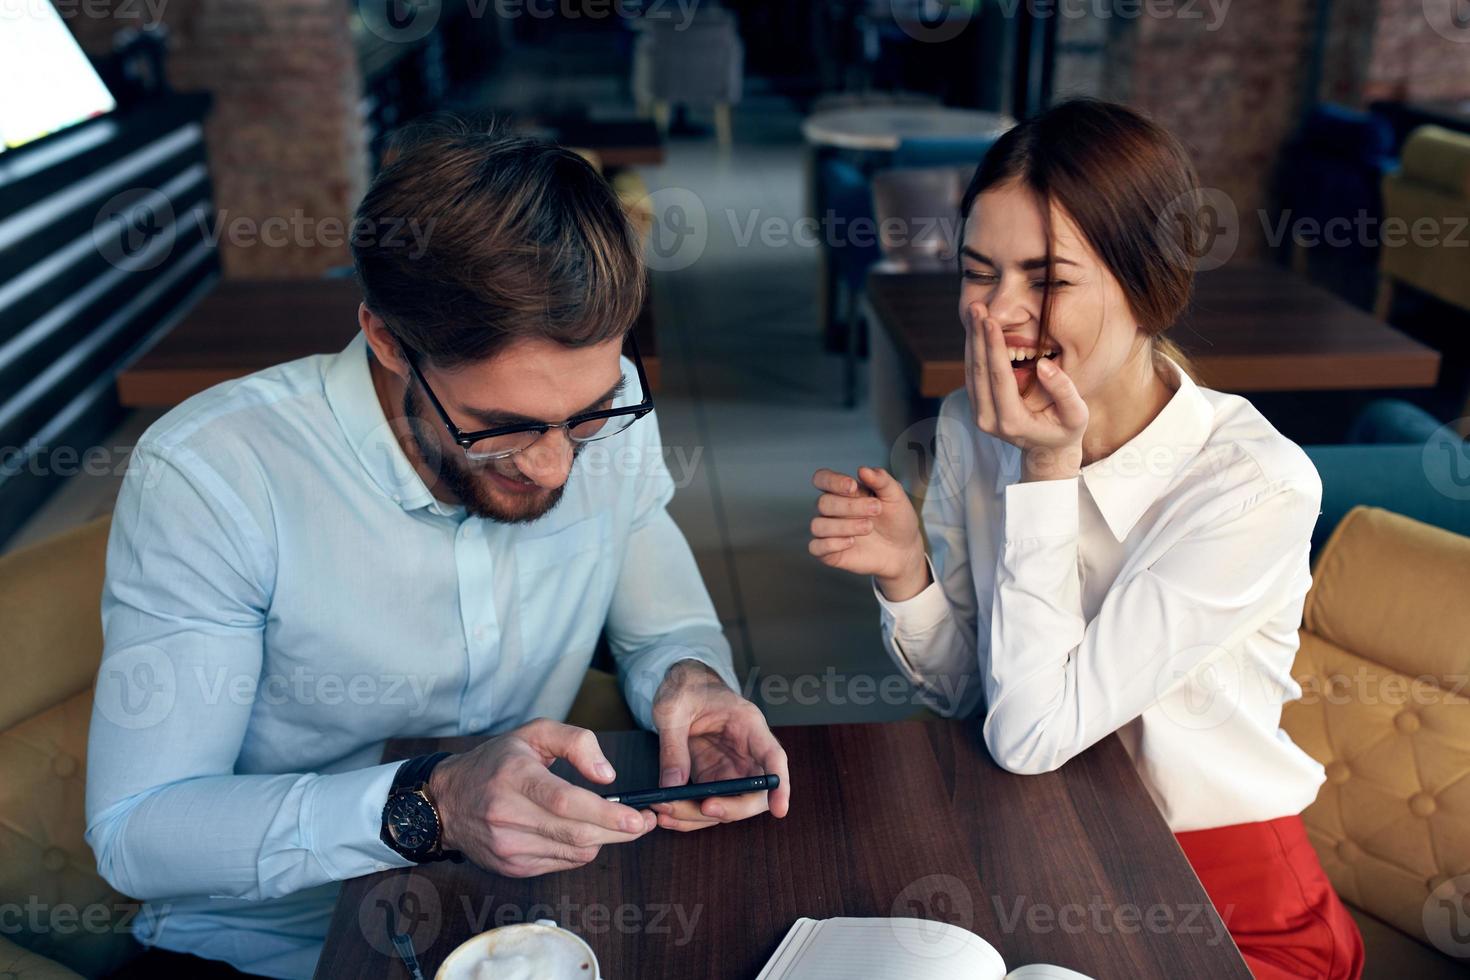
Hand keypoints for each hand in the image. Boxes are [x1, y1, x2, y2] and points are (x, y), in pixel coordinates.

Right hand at [427, 718, 655, 877]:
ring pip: (574, 852)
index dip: (605, 813)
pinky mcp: (511, 867)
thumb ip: (576, 742)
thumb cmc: (496, 762)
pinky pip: (561, 863)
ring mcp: (508, 846)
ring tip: (615, 823)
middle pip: (576, 832)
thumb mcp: (534, 733)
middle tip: (643, 821)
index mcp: (514, 777)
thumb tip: (607, 775)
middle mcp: (508, 815)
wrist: (447, 802)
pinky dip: (579, 849)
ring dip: (602, 840)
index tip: (637, 816)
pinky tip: (581, 832)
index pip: (566, 801)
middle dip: (618, 831)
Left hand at [649, 660, 790, 831]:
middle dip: (731, 808)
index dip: (781, 785)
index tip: (779, 809)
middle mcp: (746, 752)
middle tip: (703, 808)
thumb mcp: (673, 710)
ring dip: (699, 816)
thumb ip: (673, 747)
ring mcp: (730, 768)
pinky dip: (688, 815)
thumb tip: (672, 787)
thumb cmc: (685, 688)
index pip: (774, 757)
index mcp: (748, 724)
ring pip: (728, 805)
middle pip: (755, 792)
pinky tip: (667, 815)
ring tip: (665, 812)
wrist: (680, 687)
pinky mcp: (713, 778)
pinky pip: (706, 805)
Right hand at [809, 466, 929, 601]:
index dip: (831, 481)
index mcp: (843, 492)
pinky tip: (851, 542)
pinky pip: (816, 547)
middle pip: (822, 503)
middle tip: (876, 509)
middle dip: (850, 506)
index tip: (852, 486)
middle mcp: (832, 510)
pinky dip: (831, 544)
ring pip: (817, 525)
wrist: (905, 549)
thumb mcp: (895, 496)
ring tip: (868, 527)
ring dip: (843, 526)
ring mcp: (829, 532)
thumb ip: (881, 480)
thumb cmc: (897, 520)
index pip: (822, 479)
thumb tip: (864, 469)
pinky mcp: (830, 553)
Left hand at [964, 301, 1087, 480]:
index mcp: (1012, 422)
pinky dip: (973, 349)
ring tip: (974, 311)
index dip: (993, 348)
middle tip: (976, 307)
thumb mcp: (1076, 414)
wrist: (1047, 451)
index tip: (990, 321)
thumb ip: (1064, 390)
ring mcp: (979, 415)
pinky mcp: (977, 407)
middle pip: (978, 372)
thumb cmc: (1065, 430)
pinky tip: (977, 328)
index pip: (999, 378)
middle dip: (976, 336)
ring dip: (971, 339)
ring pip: (971, 371)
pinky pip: (972, 374)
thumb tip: (1043, 363)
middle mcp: (988, 420)